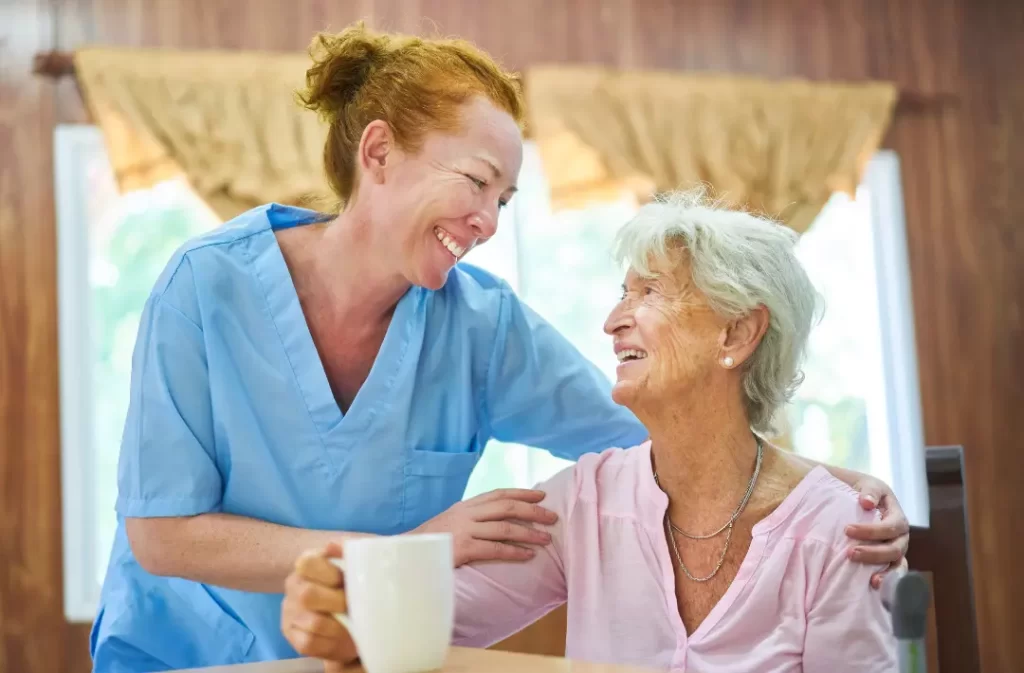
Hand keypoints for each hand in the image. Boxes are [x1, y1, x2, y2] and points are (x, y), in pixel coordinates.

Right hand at [281, 543, 357, 668]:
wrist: (352, 619)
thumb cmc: (354, 585)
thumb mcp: (357, 564)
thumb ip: (348, 551)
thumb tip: (333, 545)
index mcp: (307, 564)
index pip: (306, 563)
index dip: (329, 573)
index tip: (343, 580)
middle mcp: (294, 586)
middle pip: (308, 595)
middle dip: (337, 602)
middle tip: (351, 605)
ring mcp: (290, 612)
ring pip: (314, 623)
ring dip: (339, 626)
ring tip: (349, 622)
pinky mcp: (293, 637)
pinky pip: (310, 643)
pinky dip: (331, 642)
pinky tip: (339, 636)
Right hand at [413, 488, 557, 566]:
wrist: (408, 553)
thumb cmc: (433, 541)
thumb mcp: (453, 521)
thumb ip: (473, 517)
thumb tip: (500, 517)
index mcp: (466, 505)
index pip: (499, 493)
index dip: (522, 492)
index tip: (542, 494)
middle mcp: (467, 513)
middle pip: (506, 507)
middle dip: (533, 511)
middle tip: (552, 516)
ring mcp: (465, 530)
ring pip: (505, 528)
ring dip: (529, 533)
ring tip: (546, 539)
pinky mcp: (464, 548)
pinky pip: (495, 549)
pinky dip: (514, 552)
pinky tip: (528, 555)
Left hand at [844, 477, 910, 588]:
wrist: (860, 498)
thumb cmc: (864, 491)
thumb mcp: (867, 484)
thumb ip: (869, 491)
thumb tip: (867, 502)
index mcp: (897, 516)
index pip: (890, 527)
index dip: (871, 531)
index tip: (847, 529)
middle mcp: (900, 536)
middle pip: (895, 549)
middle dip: (873, 553)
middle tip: (850, 553)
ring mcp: (896, 549)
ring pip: (896, 564)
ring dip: (884, 571)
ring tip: (871, 580)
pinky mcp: (888, 560)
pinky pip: (892, 572)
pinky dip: (888, 580)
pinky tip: (875, 586)